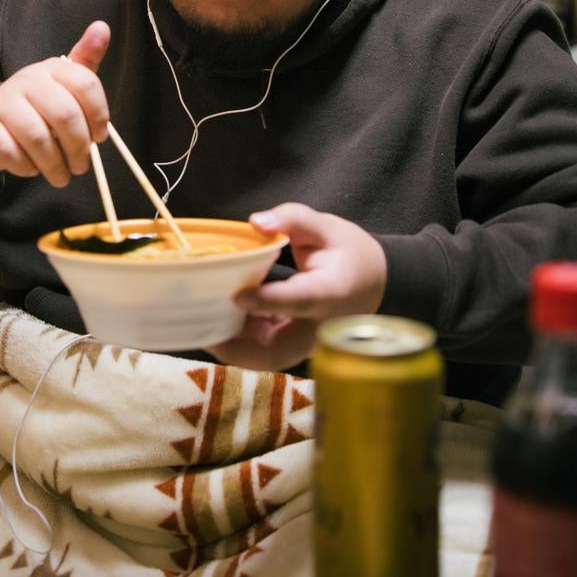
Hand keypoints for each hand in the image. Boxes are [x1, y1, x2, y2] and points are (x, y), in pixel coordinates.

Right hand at [0, 21, 110, 186]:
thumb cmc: (36, 105)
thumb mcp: (63, 84)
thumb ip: (86, 62)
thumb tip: (102, 27)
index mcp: (52, 68)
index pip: (85, 83)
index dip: (99, 114)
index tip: (100, 137)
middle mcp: (27, 80)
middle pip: (65, 115)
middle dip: (79, 148)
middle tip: (81, 167)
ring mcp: (3, 103)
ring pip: (39, 138)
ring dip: (55, 165)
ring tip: (61, 176)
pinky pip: (14, 154)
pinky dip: (28, 168)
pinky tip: (32, 167)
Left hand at [207, 203, 387, 371]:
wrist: (376, 284)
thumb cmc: (350, 254)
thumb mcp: (328, 227)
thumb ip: (293, 218)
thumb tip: (256, 222)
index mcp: (332, 291)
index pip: (300, 300)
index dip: (269, 301)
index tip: (239, 295)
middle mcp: (320, 326)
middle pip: (278, 351)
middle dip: (238, 348)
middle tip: (203, 331)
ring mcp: (308, 343)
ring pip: (267, 358)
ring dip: (234, 347)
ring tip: (200, 325)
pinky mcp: (296, 346)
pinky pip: (266, 352)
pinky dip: (240, 342)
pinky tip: (218, 319)